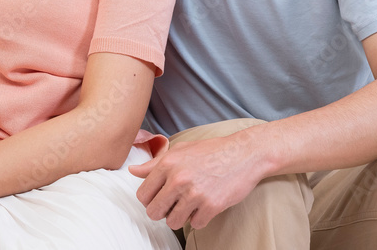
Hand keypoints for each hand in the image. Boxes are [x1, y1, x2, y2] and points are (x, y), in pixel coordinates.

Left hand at [129, 131, 266, 229]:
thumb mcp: (180, 151)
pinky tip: (204, 206)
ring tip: (188, 206)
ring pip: (173, 222)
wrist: (244, 154)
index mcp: (167, 164)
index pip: (143, 194)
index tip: (158, 198)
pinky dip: (198, 219)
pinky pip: (194, 225)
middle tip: (172, 206)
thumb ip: (154, 164)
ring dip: (179, 217)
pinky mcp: (211, 206)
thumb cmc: (211, 151)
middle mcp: (178, 179)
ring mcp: (195, 193)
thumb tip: (132, 171)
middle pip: (154, 212)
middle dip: (161, 212)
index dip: (149, 200)